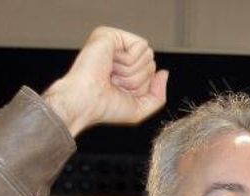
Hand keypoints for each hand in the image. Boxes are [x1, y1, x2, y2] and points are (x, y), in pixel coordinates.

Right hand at [42, 26, 168, 136]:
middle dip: (138, 79)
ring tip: (110, 75)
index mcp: (122, 67)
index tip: (119, 90)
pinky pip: (140, 46)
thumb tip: (164, 72)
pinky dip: (128, 61)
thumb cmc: (106, 108)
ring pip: (148, 55)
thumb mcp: (140, 107)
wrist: (85, 103)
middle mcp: (117, 52)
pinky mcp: (109, 34)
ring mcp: (113, 42)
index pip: (151, 71)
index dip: (142, 86)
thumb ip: (158, 94)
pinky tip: (109, 64)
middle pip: (151, 63)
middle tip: (114, 83)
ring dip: (131, 72)